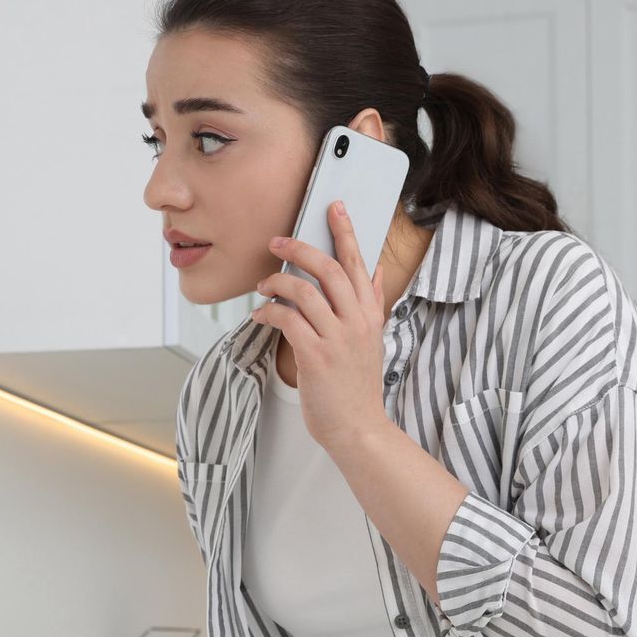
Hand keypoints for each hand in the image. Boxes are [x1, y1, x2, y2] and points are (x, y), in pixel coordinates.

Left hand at [252, 199, 390, 453]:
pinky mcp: (316, 356)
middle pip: (328, 268)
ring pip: (304, 291)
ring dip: (277, 282)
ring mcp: (337, 338)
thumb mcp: (373, 340)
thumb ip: (372, 303)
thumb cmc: (357, 387)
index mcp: (371, 314)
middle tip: (277, 241)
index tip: (333, 208)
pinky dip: (269, 311)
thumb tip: (375, 270)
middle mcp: (357, 321)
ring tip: (263, 285)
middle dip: (299, 248)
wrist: (358, 428)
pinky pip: (287, 319)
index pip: (357, 263)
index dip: (345, 232)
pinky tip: (261, 314)